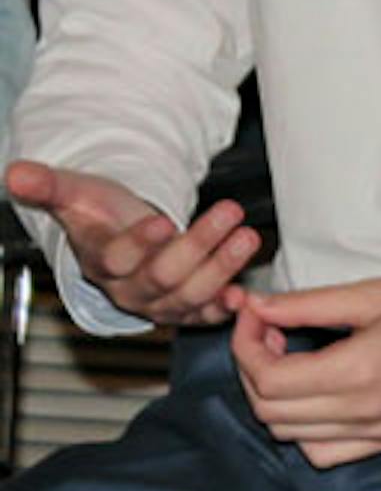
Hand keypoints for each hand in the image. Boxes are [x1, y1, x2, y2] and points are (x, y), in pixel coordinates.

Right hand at [6, 159, 258, 324]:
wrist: (124, 235)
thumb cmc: (102, 213)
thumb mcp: (76, 194)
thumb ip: (49, 186)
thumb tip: (14, 173)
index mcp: (101, 261)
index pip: (116, 258)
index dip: (138, 242)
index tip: (162, 220)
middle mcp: (128, 289)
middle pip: (164, 275)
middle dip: (199, 245)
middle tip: (231, 212)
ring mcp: (159, 303)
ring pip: (190, 294)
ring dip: (223, 268)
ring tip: (248, 237)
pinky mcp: (185, 309)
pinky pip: (204, 317)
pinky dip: (224, 309)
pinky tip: (242, 295)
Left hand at [229, 269, 380, 466]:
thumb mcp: (377, 291)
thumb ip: (309, 303)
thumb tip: (257, 306)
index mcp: (360, 371)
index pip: (268, 378)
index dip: (246, 344)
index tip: (257, 313)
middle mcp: (365, 412)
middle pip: (270, 411)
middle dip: (253, 368)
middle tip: (272, 330)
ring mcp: (379, 432)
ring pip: (290, 435)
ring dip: (276, 399)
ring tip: (294, 359)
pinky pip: (325, 453)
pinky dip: (305, 429)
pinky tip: (319, 394)